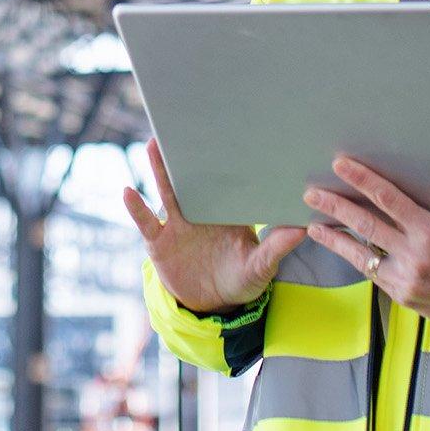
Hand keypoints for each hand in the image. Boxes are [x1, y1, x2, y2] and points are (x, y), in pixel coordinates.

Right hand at [124, 138, 303, 315]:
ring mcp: (176, 225)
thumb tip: (302, 229)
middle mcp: (199, 212)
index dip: (222, 160)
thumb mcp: (261, 266)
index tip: (225, 134)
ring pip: (166, 192)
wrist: (212, 305)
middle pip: (191, 179)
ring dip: (159, 169)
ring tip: (154, 144)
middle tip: (183, 125)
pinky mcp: (159, 243)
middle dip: (187, 154)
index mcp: (225, 212)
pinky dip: (136, 208)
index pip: (224, 181)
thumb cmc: (242, 281)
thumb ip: (276, 248)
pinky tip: (127, 192)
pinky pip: (146, 222)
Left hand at [302, 155, 429, 332]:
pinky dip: (358, 259)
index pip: (388, 198)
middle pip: (365, 224)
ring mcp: (405, 278)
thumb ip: (426, 219)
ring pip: (360, 254)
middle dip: (335, 206)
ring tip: (314, 225)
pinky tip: (344, 249)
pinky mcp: (402, 296)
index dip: (362, 180)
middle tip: (312, 193)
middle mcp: (414, 254)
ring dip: (335, 237)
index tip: (341, 165)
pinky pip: (374, 273)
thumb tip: (394, 202)